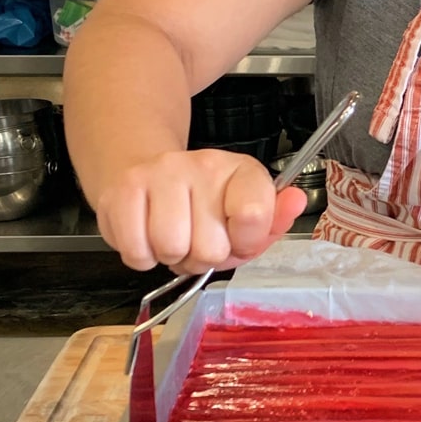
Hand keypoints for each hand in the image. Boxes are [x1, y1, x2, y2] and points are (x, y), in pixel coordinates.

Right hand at [92, 148, 307, 275]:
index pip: (255, 215)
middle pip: (210, 248)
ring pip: (171, 250)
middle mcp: (203, 164)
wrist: (143, 172)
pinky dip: (141, 255)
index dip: (244, 243)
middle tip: (196, 238)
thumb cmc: (201, 206)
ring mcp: (161, 173)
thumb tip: (297, 200)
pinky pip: (136, 252)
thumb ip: (273, 220)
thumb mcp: (244, 215)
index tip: (235, 235)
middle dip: (202, 256)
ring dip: (171, 256)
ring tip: (172, 236)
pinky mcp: (123, 190)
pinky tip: (147, 235)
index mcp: (242, 171)